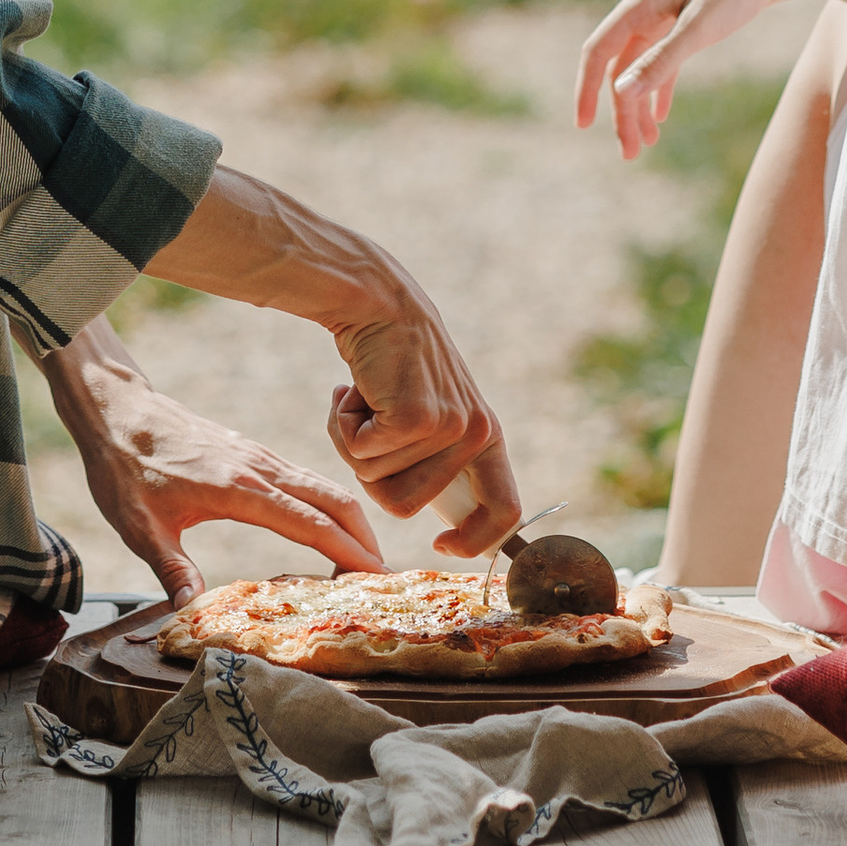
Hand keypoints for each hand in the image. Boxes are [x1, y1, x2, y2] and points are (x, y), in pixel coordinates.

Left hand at [41, 322, 384, 604]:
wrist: (120, 410)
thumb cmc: (124, 468)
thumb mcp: (139, 526)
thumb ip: (170, 568)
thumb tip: (190, 611)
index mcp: (239, 488)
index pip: (310, 523)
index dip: (347, 552)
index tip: (376, 579)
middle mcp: (261, 468)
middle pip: (335, 499)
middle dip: (366, 538)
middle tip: (385, 580)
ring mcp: (261, 457)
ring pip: (324, 485)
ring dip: (352, 520)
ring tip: (366, 560)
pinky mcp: (254, 453)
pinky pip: (307, 479)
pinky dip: (331, 505)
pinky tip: (329, 528)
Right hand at [328, 293, 520, 553]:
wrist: (377, 302)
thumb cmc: (390, 365)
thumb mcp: (430, 412)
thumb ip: (434, 459)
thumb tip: (422, 513)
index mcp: (488, 436)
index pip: (505, 511)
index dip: (476, 540)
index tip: (440, 543)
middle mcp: (477, 434)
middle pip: (406, 508)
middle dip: (372, 476)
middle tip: (369, 429)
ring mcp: (448, 427)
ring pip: (377, 483)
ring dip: (354, 447)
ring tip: (363, 402)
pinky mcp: (416, 419)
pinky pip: (360, 456)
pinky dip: (341, 428)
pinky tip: (351, 391)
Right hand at [576, 0, 846, 160]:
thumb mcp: (699, 28)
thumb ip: (660, 62)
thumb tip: (620, 93)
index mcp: (639, 5)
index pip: (598, 52)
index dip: (587, 90)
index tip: (583, 127)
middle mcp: (645, 8)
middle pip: (622, 67)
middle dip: (622, 111)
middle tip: (631, 154)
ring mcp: (667, 14)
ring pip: (642, 67)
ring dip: (641, 105)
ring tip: (646, 143)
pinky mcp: (690, 20)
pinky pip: (664, 61)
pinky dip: (661, 88)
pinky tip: (662, 116)